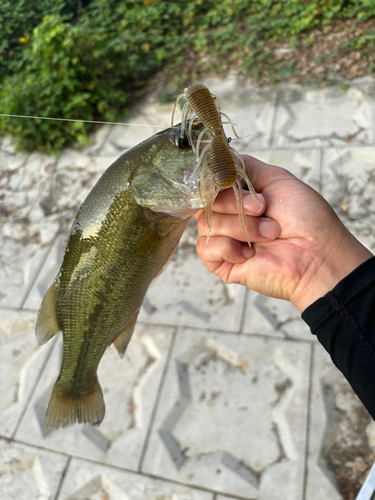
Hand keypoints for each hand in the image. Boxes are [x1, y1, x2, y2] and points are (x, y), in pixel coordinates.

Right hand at [195, 155, 372, 311]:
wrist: (317, 252)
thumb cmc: (305, 218)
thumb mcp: (276, 178)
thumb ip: (243, 166)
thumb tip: (217, 160)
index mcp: (239, 197)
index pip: (209, 183)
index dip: (216, 181)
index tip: (231, 181)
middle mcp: (229, 217)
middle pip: (205, 202)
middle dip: (235, 204)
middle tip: (262, 209)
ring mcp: (225, 240)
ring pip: (206, 224)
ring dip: (240, 227)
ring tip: (268, 234)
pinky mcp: (223, 263)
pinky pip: (205, 248)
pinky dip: (228, 247)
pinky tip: (250, 253)